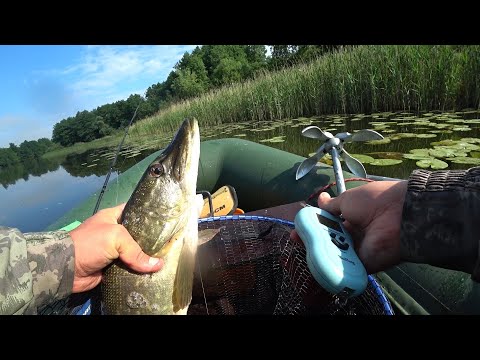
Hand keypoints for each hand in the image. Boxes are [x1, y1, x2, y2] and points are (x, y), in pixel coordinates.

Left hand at [69, 203, 162, 292]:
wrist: (67, 269)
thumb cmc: (90, 243)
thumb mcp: (115, 238)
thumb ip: (136, 251)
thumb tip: (157, 265)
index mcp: (113, 217)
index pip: (136, 211)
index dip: (150, 215)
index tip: (167, 220)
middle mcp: (115, 232)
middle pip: (139, 235)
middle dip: (152, 241)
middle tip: (169, 244)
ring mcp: (114, 250)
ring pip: (136, 253)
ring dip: (146, 258)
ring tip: (165, 259)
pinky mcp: (113, 267)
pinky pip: (130, 267)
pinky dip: (139, 271)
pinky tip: (153, 272)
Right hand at [291, 181, 407, 273]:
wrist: (399, 215)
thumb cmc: (374, 201)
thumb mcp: (348, 199)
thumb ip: (331, 205)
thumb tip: (321, 198)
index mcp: (353, 217)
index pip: (329, 223)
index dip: (314, 224)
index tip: (300, 225)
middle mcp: (355, 234)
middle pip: (329, 239)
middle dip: (312, 238)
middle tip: (296, 237)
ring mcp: (358, 251)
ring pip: (333, 253)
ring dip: (318, 250)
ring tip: (304, 245)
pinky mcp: (363, 265)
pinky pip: (343, 266)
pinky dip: (330, 264)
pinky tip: (315, 258)